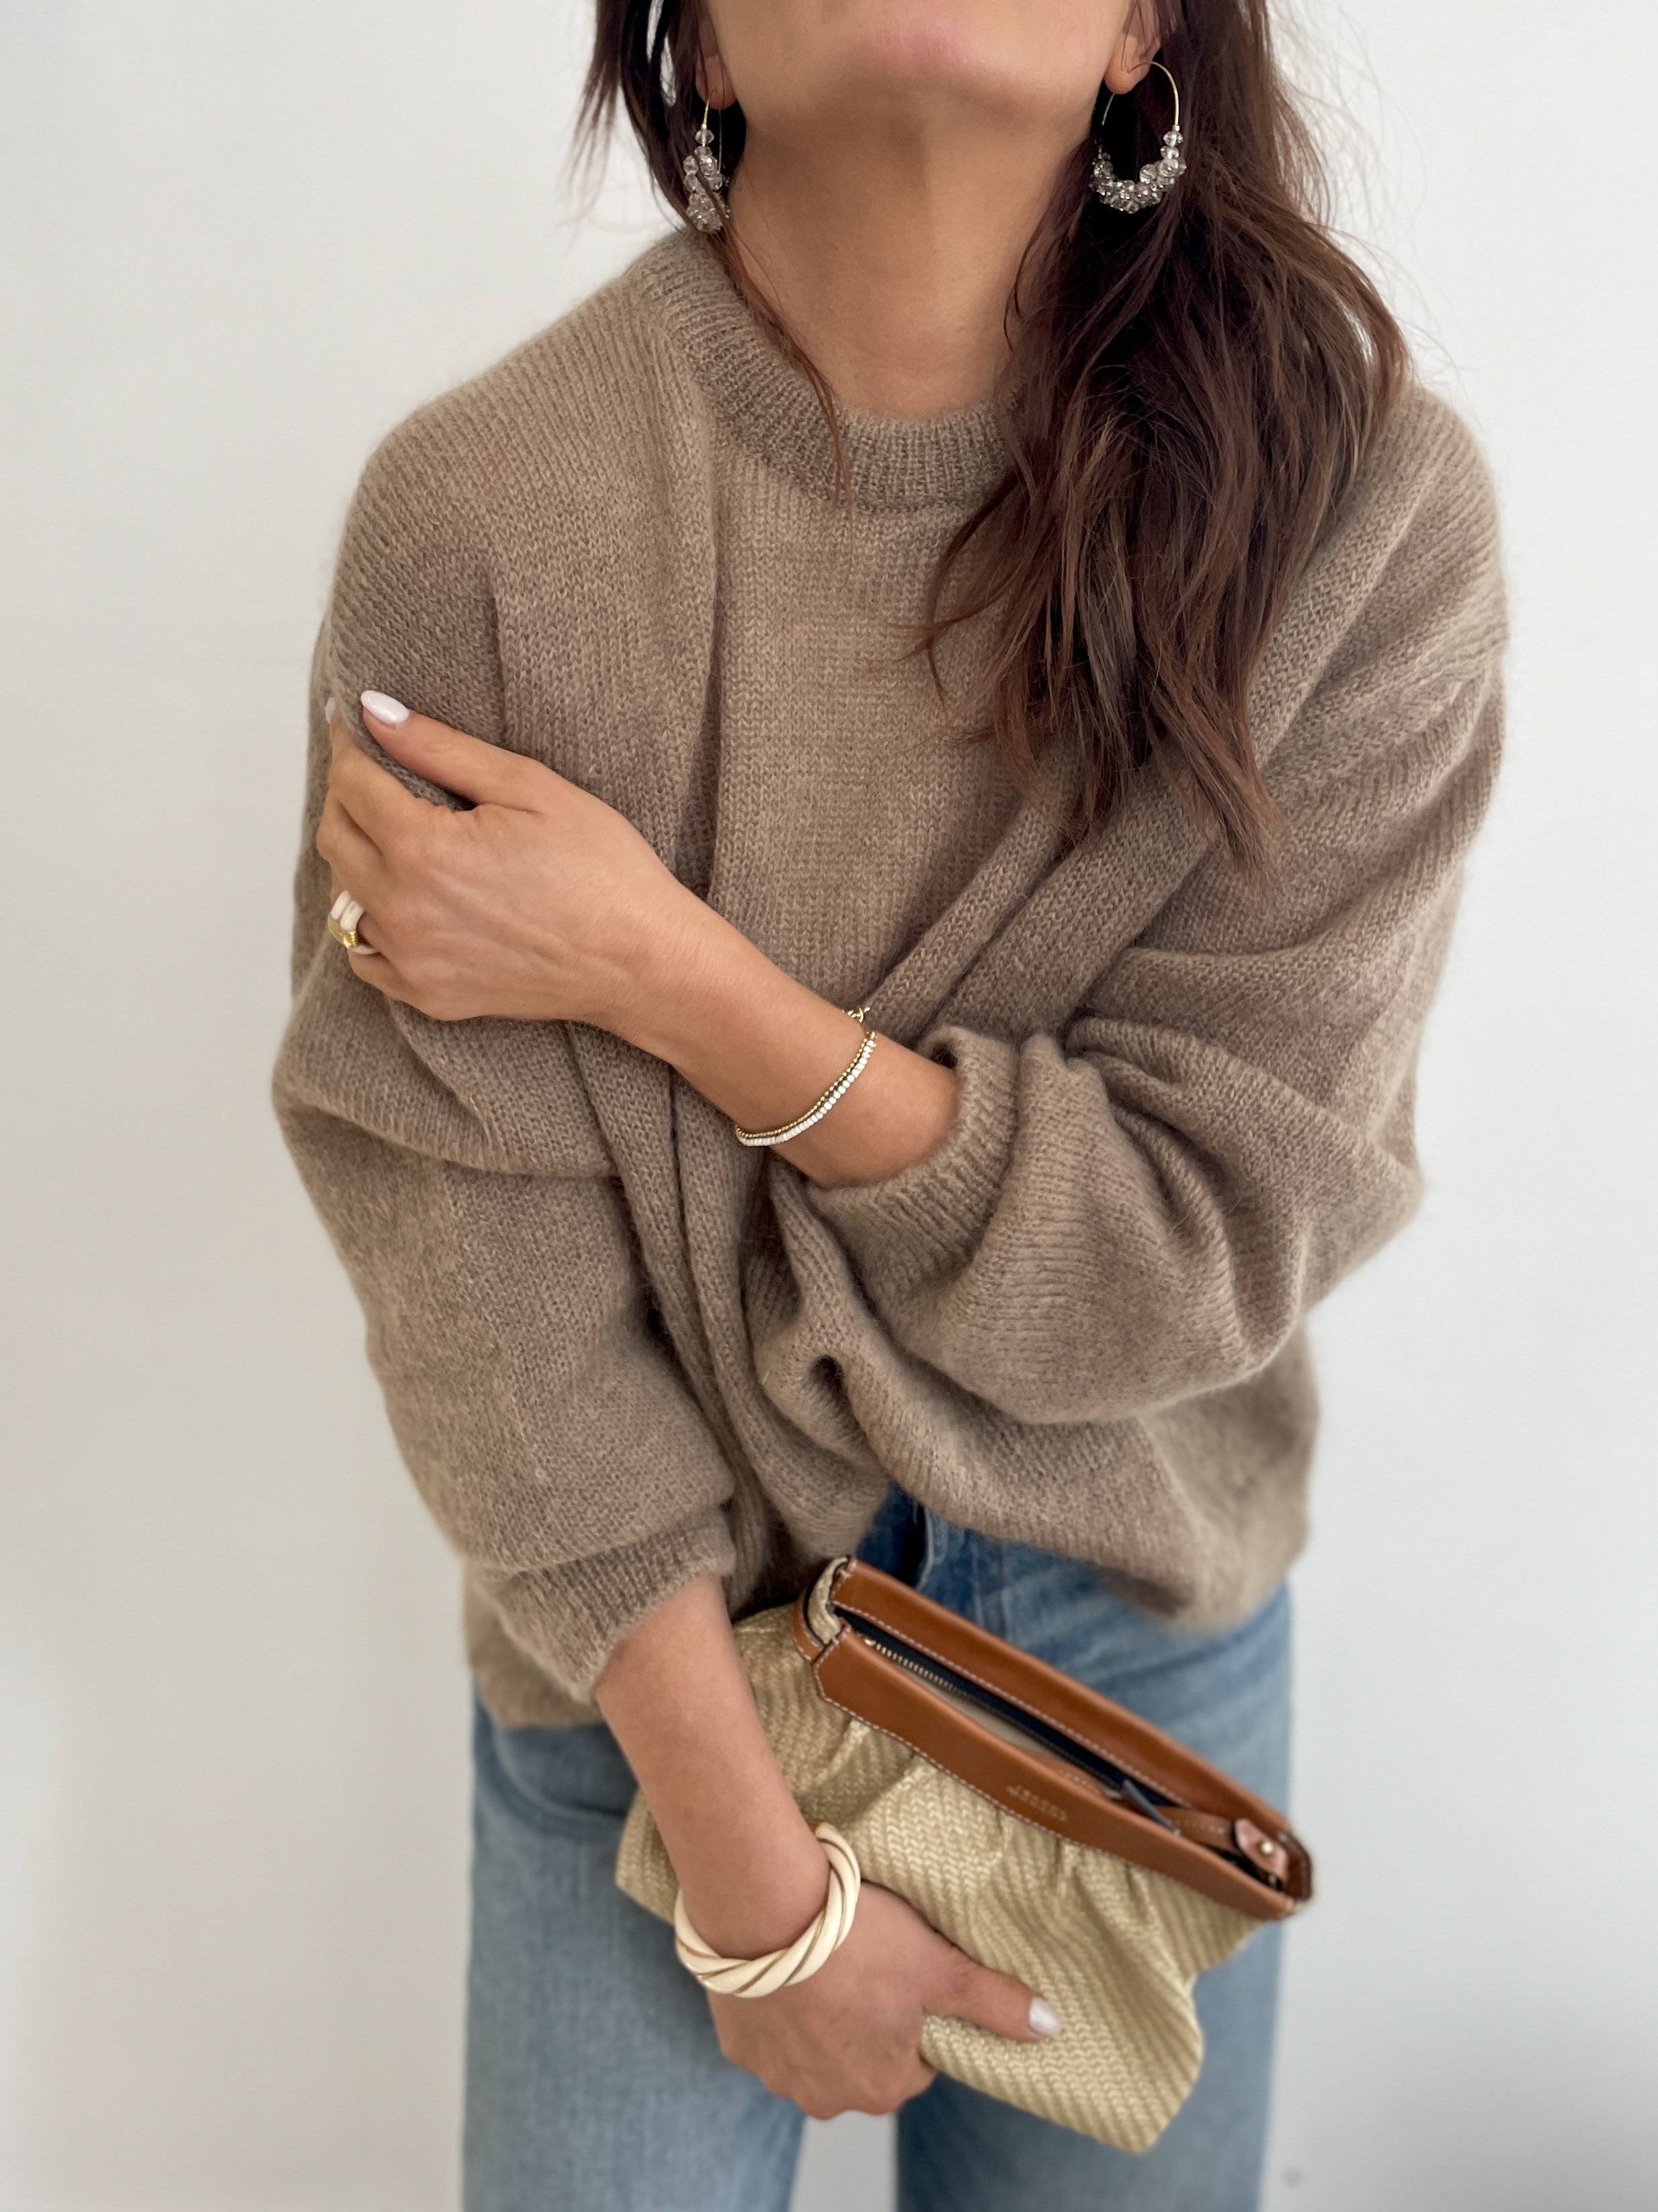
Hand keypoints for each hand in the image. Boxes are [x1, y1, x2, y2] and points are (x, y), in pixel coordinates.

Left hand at [316, 692, 700, 1027]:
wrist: (641, 962)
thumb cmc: (601, 870)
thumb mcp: (528, 787)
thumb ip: (441, 748)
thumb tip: (373, 710)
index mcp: (425, 851)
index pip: (352, 785)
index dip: (349, 747)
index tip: (352, 725)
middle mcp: (404, 911)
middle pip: (335, 837)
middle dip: (346, 795)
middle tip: (375, 773)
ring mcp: (412, 961)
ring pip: (343, 897)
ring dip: (356, 856)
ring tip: (392, 832)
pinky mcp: (428, 995)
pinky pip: (363, 957)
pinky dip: (368, 922)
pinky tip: (400, 900)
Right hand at [707, 1882, 1057, 2119]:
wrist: (766, 1909)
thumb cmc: (859, 1938)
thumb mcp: (938, 1965)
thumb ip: (994, 2002)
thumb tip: (1052, 2027)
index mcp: (882, 2088)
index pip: (916, 2060)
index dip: (915, 2012)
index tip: (905, 1972)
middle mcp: (827, 2098)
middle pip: (862, 2058)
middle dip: (866, 2018)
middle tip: (864, 1958)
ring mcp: (777, 2075)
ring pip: (813, 2048)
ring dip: (820, 2013)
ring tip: (824, 1956)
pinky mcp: (737, 2045)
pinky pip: (768, 2030)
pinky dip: (779, 2004)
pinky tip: (786, 1963)